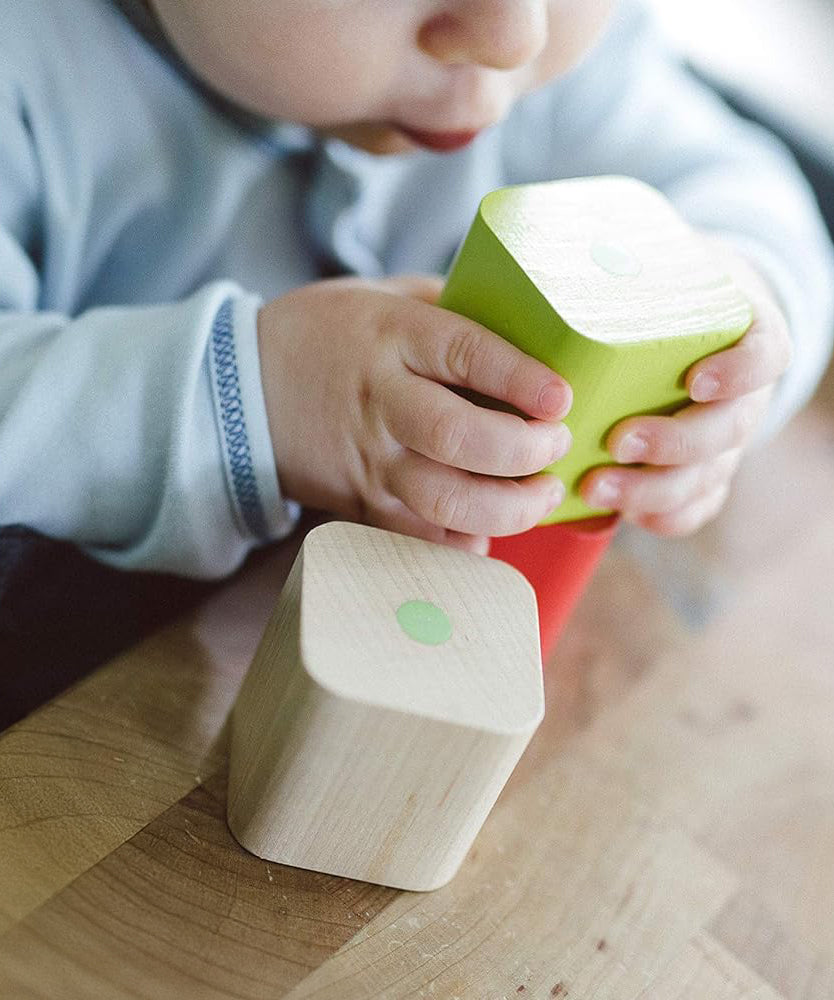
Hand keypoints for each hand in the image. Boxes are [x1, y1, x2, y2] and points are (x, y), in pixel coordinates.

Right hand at [258, 274, 571, 553]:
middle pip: (457, 437)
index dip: (520, 378)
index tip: (561, 397)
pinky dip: (460, 543)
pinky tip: (489, 532)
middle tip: (555, 447)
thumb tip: (526, 324)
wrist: (239, 389)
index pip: (464, 355)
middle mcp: (380, 401)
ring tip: (540, 495)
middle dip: (523, 451)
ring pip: (442, 499)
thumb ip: (448, 308)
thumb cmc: (325, 334)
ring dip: (506, 509)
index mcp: (390, 338)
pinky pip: (416, 536)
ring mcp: (369, 459)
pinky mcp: (360, 502)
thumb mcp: (382, 296)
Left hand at [580, 240, 792, 535]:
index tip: (696, 379)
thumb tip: (531, 228)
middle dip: (675, 443)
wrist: (691, 317)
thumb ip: (617, 252)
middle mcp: (742, 392)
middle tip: (619, 441)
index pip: (766, 354)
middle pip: (730, 429)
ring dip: (655, 490)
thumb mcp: (659, 259)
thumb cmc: (662, 290)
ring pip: (709, 476)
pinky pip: (696, 506)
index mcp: (744, 333)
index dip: (741, 372)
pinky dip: (665, 517)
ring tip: (596, 488)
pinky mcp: (702, 470)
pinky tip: (624, 517)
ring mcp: (724, 437)